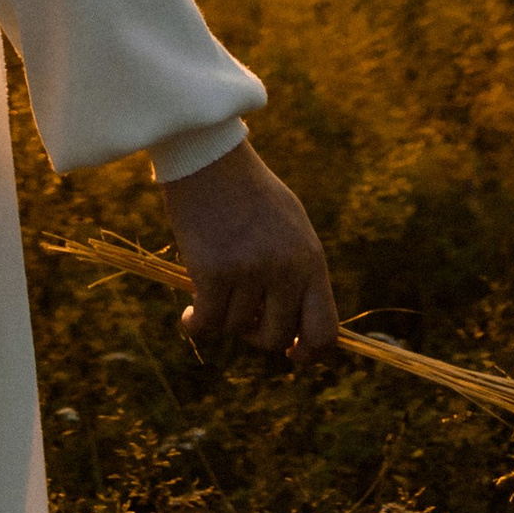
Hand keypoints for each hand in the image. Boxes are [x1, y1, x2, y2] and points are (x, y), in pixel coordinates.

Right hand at [158, 138, 338, 361]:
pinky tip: (188, 317)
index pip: (325, 330)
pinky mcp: (213, 271)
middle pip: (276, 337)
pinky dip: (195, 325)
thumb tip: (296, 332)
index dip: (309, 353)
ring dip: (222, 317)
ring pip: (235, 328)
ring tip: (212, 291)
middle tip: (240, 315)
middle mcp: (285, 269)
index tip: (291, 356)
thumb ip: (298, 273)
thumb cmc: (248, 190)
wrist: (209, 156)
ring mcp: (250, 271)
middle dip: (255, 335)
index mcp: (310, 259)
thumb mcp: (291, 226)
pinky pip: (206, 323)